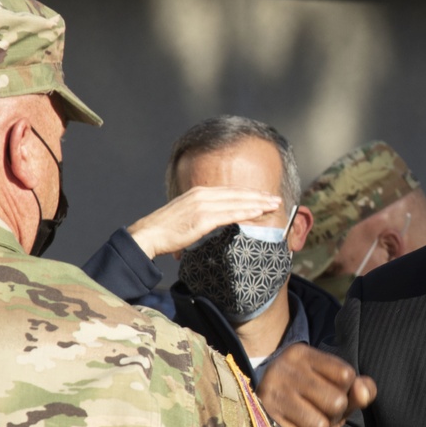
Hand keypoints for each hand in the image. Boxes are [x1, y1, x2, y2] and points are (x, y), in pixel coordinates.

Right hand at [127, 186, 281, 258]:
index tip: (265, 196)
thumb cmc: (167, 230)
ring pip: (237, 202)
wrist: (148, 235)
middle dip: (259, 196)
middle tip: (277, 199)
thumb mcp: (188, 216)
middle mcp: (202, 195)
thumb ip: (204, 215)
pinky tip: (259, 213)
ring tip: (274, 205)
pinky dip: (246, 212)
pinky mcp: (202, 218)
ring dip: (258, 203)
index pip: (231, 191)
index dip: (250, 193)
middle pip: (237, 194)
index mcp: (199, 193)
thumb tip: (217, 221)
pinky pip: (229, 214)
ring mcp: (202, 205)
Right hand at [257, 343, 376, 426]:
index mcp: (301, 354)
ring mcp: (271, 395)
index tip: (327, 392)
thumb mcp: (335, 391)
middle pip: (337, 402)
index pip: (346, 375)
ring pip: (320, 426)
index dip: (345, 392)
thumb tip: (364, 392)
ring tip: (303, 423)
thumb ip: (358, 390)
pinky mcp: (263, 422)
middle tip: (316, 411)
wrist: (258, 419)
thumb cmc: (307, 402)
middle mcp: (283, 368)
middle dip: (333, 414)